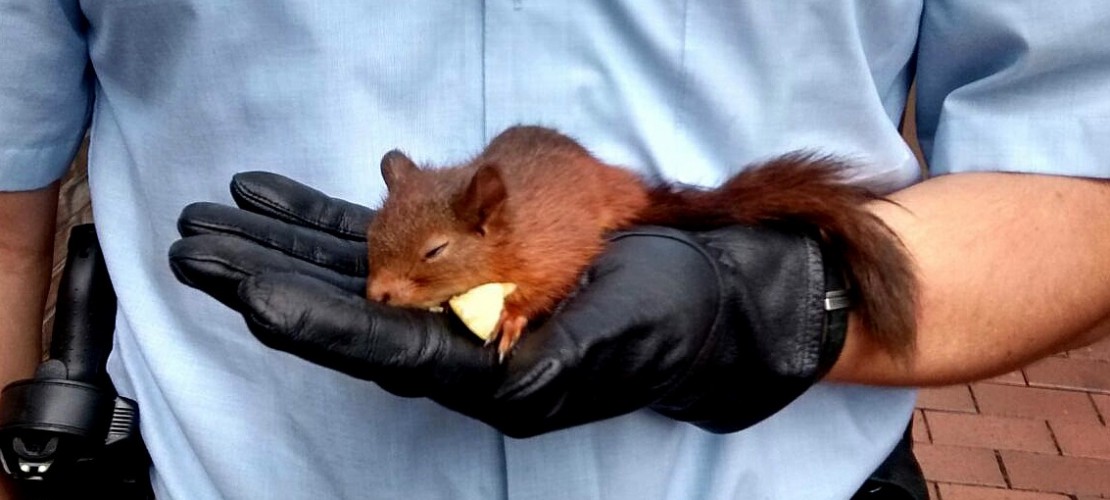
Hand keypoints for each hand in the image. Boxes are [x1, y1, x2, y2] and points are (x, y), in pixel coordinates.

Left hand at [169, 172, 846, 436]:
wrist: (697, 297)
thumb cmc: (666, 319)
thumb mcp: (623, 341)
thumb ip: (563, 363)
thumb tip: (510, 383)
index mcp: (485, 374)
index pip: (386, 350)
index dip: (319, 324)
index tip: (251, 298)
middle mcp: (451, 343)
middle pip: (342, 308)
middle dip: (267, 279)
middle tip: (192, 252)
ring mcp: (448, 302)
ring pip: (345, 270)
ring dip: (275, 244)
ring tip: (206, 222)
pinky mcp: (455, 267)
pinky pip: (376, 240)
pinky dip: (323, 217)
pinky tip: (271, 196)